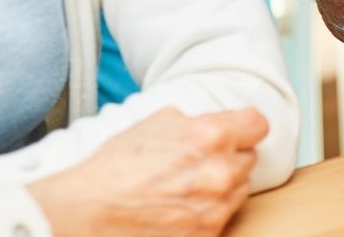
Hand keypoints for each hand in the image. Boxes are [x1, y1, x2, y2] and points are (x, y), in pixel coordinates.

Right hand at [28, 108, 267, 236]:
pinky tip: (178, 211)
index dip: (245, 127)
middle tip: (199, 162)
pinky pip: (221, 221)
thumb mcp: (159, 122)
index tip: (238, 132)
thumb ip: (197, 122)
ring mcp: (213, 211)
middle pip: (249, 159)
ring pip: (238, 192)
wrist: (85, 213)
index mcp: (212, 135)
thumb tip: (218, 125)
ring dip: (221, 188)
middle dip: (230, 158)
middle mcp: (220, 173)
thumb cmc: (116, 165)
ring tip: (185, 189)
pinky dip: (206, 215)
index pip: (258, 125)